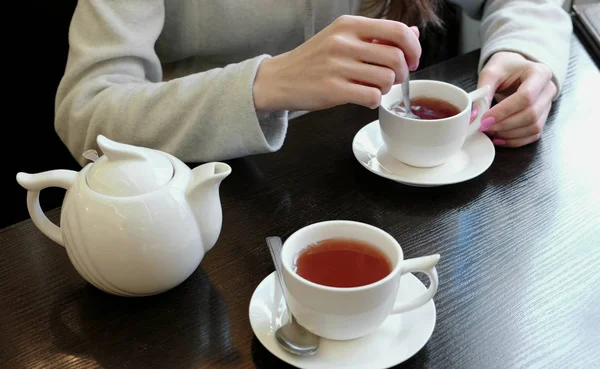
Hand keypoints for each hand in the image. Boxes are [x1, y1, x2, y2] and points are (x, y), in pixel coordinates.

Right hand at [253, 15, 420, 111]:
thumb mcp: (343, 39)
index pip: (397, 30)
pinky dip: (373, 101)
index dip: (413, 48)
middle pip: (396, 58)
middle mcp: (343, 42)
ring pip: (386, 79)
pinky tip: (364, 98)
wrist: (280, 79)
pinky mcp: (333, 90)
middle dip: (402, 73)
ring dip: (386, 88)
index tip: (412, 60)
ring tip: (373, 88)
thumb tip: (412, 34)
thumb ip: (377, 36)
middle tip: (393, 79)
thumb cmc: (313, 60)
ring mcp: (337, 66)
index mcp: (348, 25)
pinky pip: (371, 97)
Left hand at [476, 51, 555, 146]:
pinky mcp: (542, 118)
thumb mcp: (491, 72)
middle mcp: (548, 90)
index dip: (504, 111)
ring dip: (509, 134)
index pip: (526, 97)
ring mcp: (548, 105)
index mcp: (539, 73)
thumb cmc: (505, 68)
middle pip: (531, 114)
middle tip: (484, 127)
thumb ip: (483, 92)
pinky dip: (515, 140)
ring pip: (534, 127)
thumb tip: (474, 116)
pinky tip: (499, 138)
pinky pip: (533, 135)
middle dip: (505, 125)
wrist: (515, 69)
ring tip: (489, 131)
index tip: (485, 118)